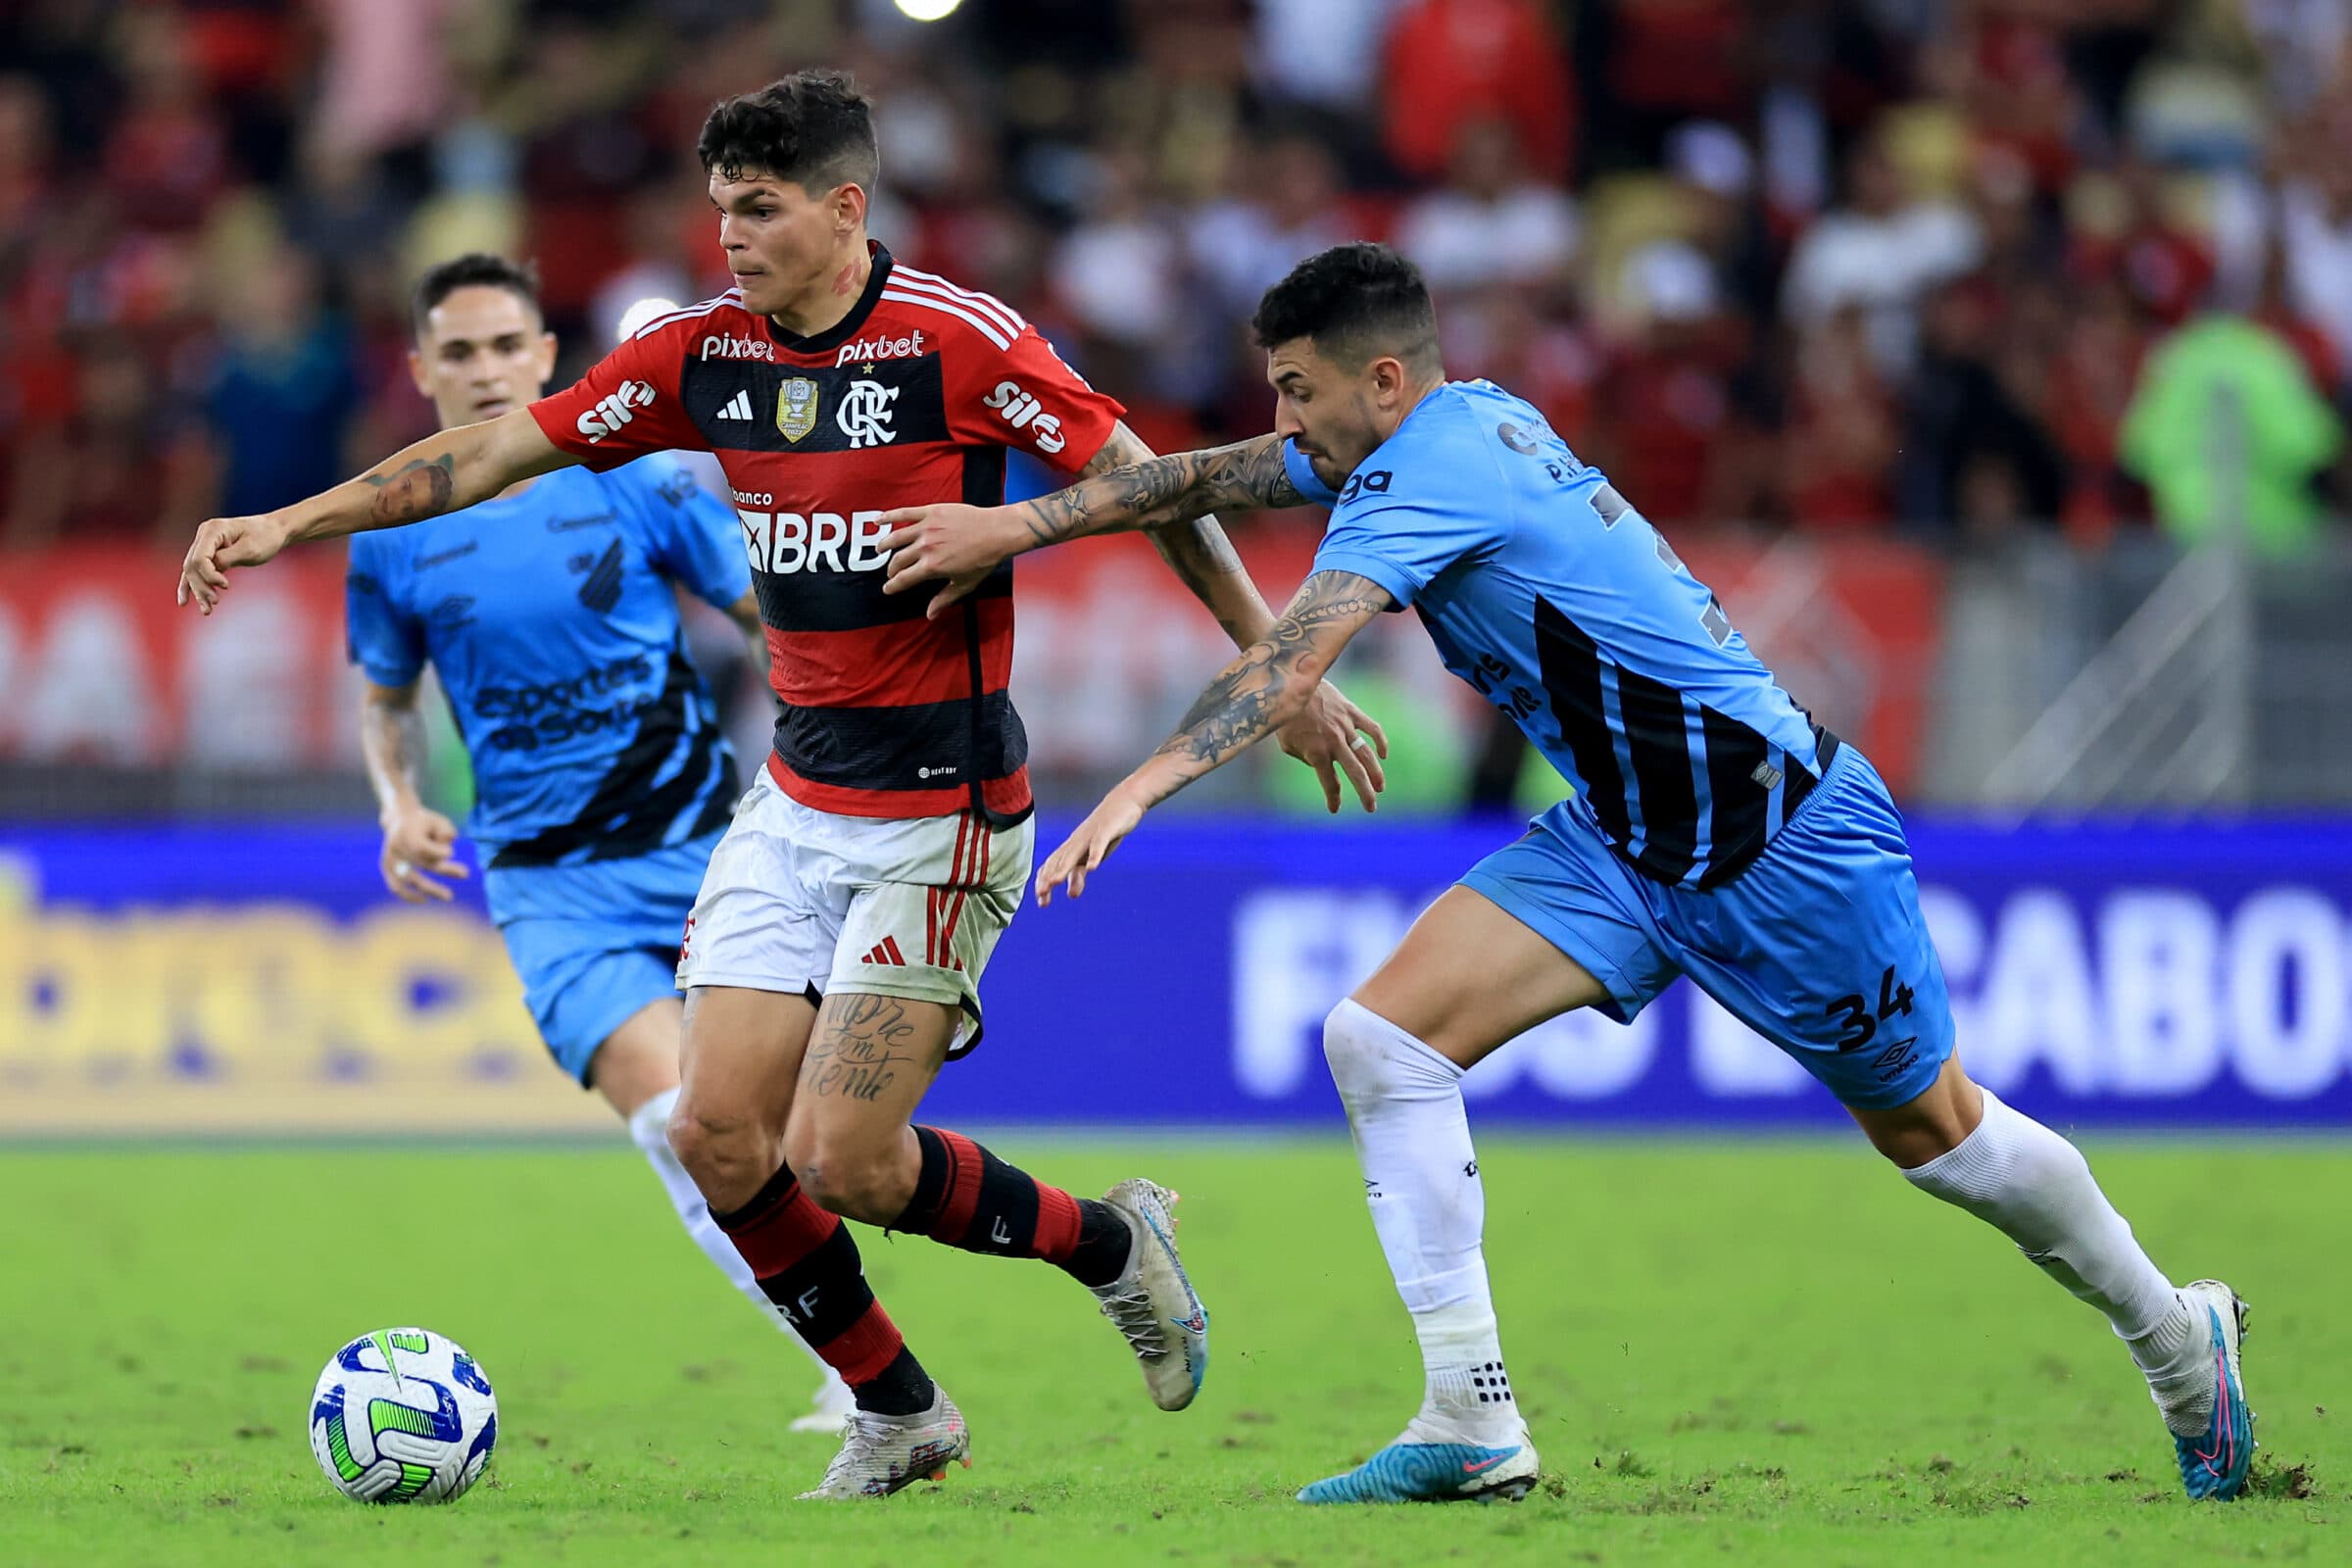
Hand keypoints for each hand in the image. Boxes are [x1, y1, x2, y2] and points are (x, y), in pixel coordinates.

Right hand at [177, 513, 295, 613]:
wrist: (274, 531)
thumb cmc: (265, 538)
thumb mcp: (250, 549)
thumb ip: (228, 558)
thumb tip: (212, 570)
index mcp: (213, 529)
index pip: (199, 558)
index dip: (209, 576)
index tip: (227, 586)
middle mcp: (204, 534)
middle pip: (192, 566)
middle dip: (201, 587)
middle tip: (216, 602)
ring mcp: (205, 543)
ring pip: (193, 571)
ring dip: (198, 591)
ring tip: (207, 611)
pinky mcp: (209, 553)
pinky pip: (197, 571)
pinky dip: (193, 586)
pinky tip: (184, 602)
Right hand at [380, 806, 469, 902]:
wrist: (399, 819)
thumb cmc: (426, 823)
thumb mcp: (440, 822)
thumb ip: (446, 835)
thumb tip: (447, 856)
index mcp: (407, 832)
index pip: (422, 848)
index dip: (437, 852)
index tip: (451, 852)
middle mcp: (396, 846)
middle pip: (420, 863)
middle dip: (444, 871)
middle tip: (465, 875)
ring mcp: (389, 857)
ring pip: (408, 878)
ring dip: (428, 889)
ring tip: (448, 896)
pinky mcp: (386, 866)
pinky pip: (395, 884)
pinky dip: (407, 895)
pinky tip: (423, 899)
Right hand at [876, 503, 1022, 617]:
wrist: (997, 532)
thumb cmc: (984, 559)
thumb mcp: (964, 584)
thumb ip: (944, 599)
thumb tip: (930, 615)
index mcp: (932, 567)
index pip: (903, 579)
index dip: (892, 586)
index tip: (887, 589)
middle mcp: (925, 547)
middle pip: (898, 560)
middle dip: (892, 569)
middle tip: (891, 572)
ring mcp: (926, 528)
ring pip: (896, 537)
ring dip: (885, 545)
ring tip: (880, 549)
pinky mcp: (930, 512)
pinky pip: (904, 513)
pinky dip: (889, 516)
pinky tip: (878, 520)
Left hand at [1034, 784, 1147, 906]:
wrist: (1124, 801)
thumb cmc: (1104, 831)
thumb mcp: (1090, 857)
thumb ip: (1079, 875)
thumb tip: (1070, 894)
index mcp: (1071, 848)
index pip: (1052, 865)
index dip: (1044, 881)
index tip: (1041, 900)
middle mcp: (1076, 842)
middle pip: (1058, 860)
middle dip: (1048, 877)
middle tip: (1041, 895)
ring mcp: (1090, 835)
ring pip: (1074, 853)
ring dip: (1064, 868)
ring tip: (1055, 882)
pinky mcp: (1106, 830)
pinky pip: (1099, 844)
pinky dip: (1094, 855)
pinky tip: (1092, 868)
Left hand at [1275, 681, 1388, 812]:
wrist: (1292, 683)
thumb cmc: (1285, 717)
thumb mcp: (1287, 744)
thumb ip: (1305, 758)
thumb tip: (1322, 764)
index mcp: (1316, 752)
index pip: (1330, 782)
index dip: (1333, 798)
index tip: (1334, 809)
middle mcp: (1333, 742)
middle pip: (1356, 772)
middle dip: (1365, 793)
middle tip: (1371, 808)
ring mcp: (1345, 726)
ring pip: (1367, 754)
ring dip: (1376, 773)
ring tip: (1380, 787)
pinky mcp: (1351, 712)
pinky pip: (1372, 728)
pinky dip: (1380, 741)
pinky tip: (1383, 754)